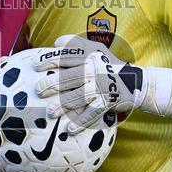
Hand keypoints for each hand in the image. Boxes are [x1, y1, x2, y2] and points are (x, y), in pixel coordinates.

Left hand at [34, 35, 171, 131]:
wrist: (136, 82)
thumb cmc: (109, 65)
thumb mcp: (96, 50)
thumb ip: (76, 45)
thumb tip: (55, 42)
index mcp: (90, 56)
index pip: (67, 56)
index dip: (50, 60)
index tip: (35, 65)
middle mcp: (95, 70)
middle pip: (69, 77)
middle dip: (51, 84)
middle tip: (38, 91)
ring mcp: (102, 86)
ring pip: (78, 97)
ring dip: (62, 106)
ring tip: (50, 112)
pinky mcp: (108, 102)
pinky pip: (92, 113)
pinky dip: (81, 122)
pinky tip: (69, 129)